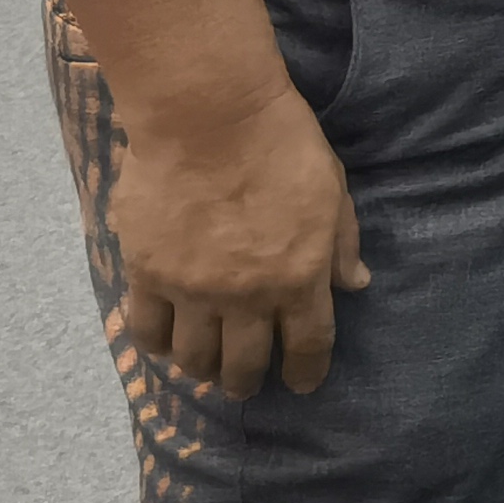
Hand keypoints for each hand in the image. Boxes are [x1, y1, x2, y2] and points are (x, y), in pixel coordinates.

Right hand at [110, 79, 369, 399]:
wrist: (210, 118)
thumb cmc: (283, 145)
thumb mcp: (333, 191)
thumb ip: (342, 243)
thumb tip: (356, 285)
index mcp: (300, 276)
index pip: (307, 345)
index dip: (305, 372)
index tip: (302, 384)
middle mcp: (246, 296)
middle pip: (244, 364)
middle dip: (247, 382)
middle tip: (245, 384)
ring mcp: (193, 291)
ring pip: (194, 357)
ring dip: (202, 369)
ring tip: (205, 368)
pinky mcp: (148, 276)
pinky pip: (147, 331)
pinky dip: (157, 345)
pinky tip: (166, 343)